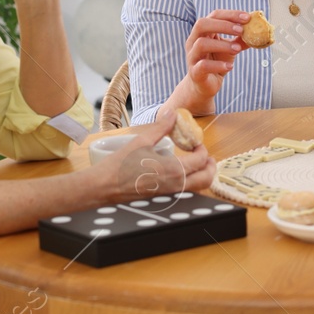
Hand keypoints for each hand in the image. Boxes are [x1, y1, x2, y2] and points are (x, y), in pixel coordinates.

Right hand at [86, 109, 215, 203]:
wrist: (103, 187)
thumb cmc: (120, 165)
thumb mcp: (142, 141)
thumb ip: (161, 127)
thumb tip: (172, 113)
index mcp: (174, 170)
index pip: (201, 159)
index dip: (202, 149)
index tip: (196, 143)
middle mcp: (176, 186)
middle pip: (206, 179)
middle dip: (211, 166)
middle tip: (206, 156)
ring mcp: (170, 195)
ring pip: (198, 189)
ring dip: (202, 176)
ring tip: (196, 164)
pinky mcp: (163, 200)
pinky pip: (185, 193)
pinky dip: (190, 184)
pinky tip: (180, 174)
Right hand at [181, 10, 253, 100]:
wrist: (205, 85)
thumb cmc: (217, 62)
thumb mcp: (231, 48)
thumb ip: (241, 39)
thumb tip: (260, 31)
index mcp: (203, 31)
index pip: (214, 15)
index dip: (230, 15)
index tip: (247, 18)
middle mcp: (193, 41)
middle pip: (202, 24)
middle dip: (223, 25)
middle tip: (241, 30)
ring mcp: (192, 56)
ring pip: (201, 44)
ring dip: (222, 45)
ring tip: (237, 49)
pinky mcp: (194, 72)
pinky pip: (203, 66)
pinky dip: (218, 65)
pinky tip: (230, 66)